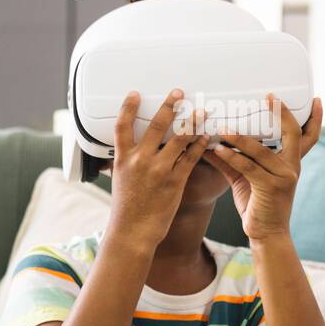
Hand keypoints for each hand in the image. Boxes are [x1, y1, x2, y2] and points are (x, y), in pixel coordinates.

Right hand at [106, 89, 208, 248]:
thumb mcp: (118, 181)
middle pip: (155, 126)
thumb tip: (122, 152)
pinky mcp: (175, 181)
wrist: (133, 231)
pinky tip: (206, 136)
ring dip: (191, 122)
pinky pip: (191, 158)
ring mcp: (158, 170)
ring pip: (178, 139)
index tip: (134, 94)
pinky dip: (199, 145)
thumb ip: (123, 163)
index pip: (122, 127)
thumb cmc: (126, 209)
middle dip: (168, 107)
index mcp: (123, 159)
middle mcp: (140, 161)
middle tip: (178, 94)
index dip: (128, 108)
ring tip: (201, 111)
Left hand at [202, 95, 320, 239]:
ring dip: (240, 137)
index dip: (314, 118)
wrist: (266, 233)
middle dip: (283, 114)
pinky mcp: (271, 187)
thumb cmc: (258, 204)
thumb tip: (210, 145)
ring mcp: (284, 176)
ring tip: (222, 128)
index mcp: (291, 162)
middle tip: (271, 98)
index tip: (315, 100)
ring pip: (262, 150)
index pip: (308, 136)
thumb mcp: (246, 179)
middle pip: (293, 134)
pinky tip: (217, 150)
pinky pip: (249, 167)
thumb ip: (232, 161)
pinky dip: (232, 157)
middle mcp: (292, 166)